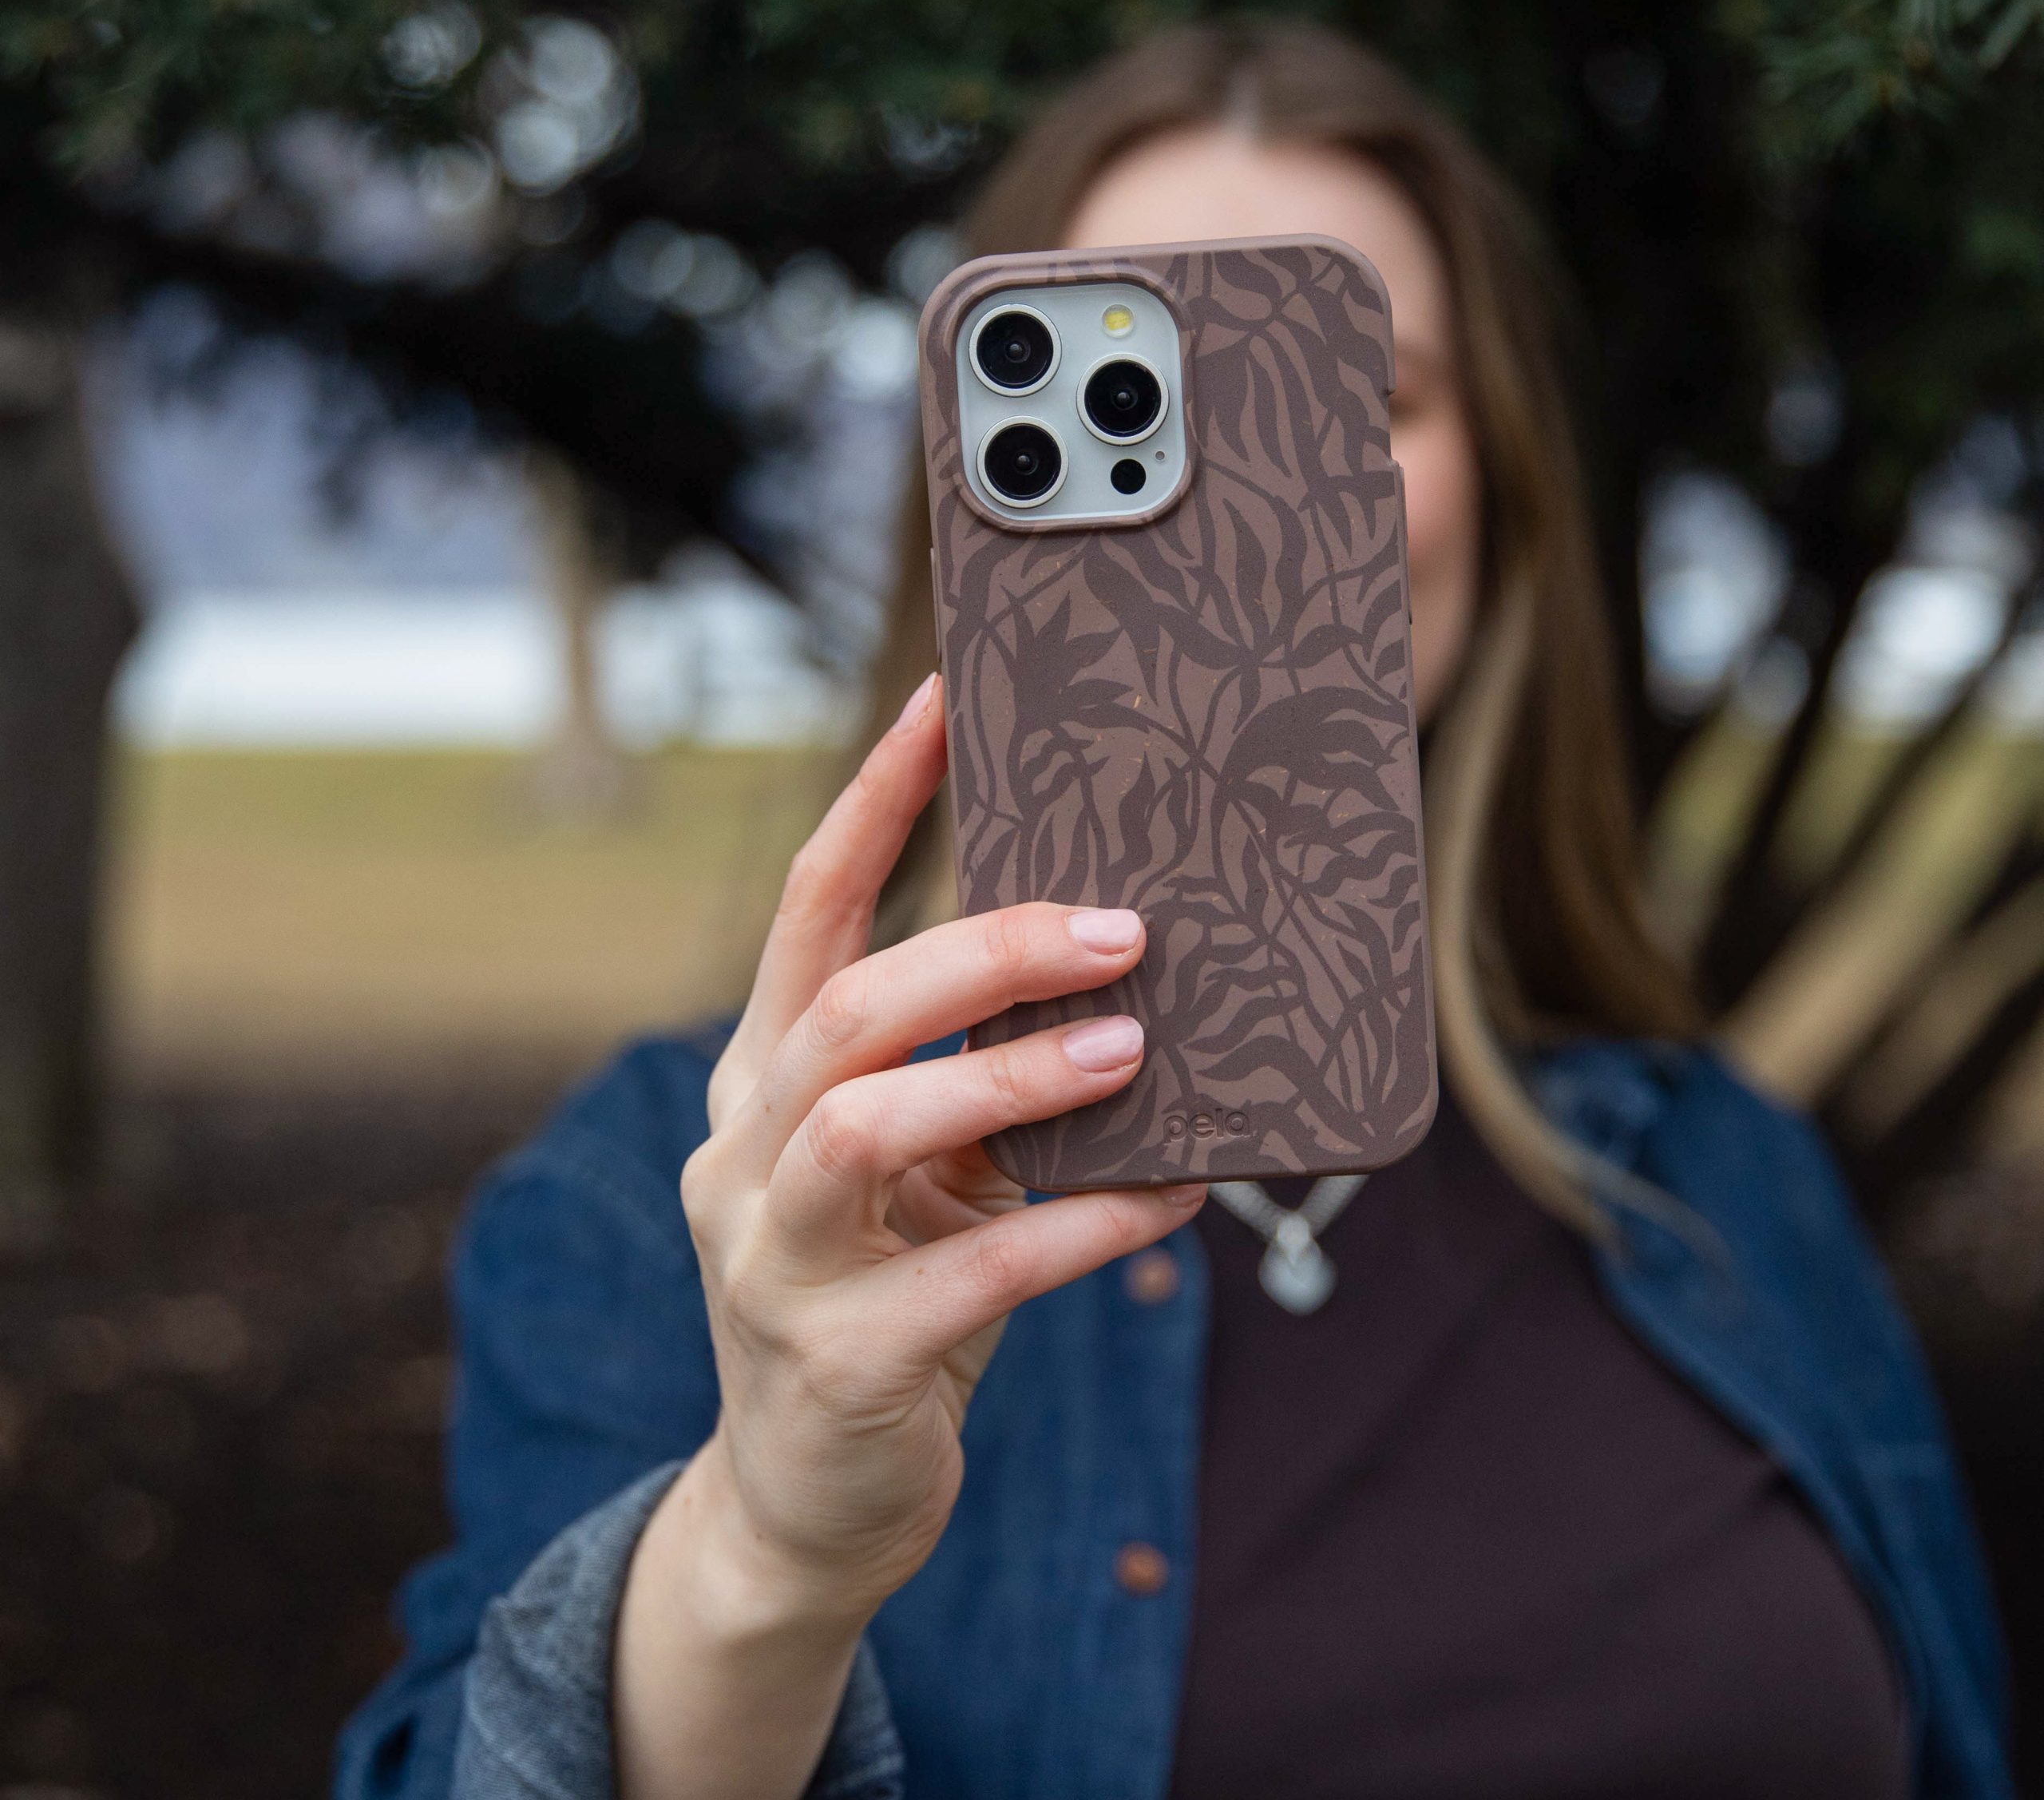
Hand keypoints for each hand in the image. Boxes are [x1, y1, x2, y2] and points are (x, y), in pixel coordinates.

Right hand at [677, 670, 1204, 1619]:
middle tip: (1119, 928)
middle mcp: (742, 1153)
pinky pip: (975, 1270)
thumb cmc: (887, 1298)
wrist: (808, 1504)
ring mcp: (769, 1261)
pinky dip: (1086, 1223)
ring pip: (869, 1124)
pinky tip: (1176, 1195)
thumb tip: (1121, 977)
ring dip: (1012, 1076)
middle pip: (842, 1006)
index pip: (807, 912)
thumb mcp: (918, 1175)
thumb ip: (970, 1080)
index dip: (874, 802)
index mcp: (761, 1083)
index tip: (945, 701)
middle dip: (980, 949)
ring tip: (1135, 1048)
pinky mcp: (836, 1362)